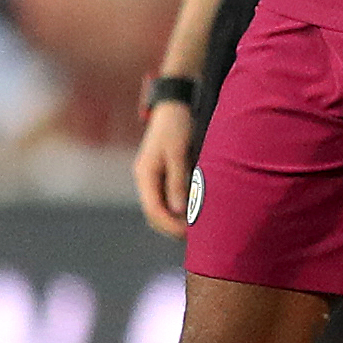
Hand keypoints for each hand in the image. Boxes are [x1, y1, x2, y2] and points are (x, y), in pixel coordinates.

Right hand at [132, 102, 194, 238]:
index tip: (188, 233)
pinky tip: (195, 210)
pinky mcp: (162, 175)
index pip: (153, 210)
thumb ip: (177, 181)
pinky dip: (179, 207)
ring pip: (160, 208)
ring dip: (176, 219)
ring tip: (198, 226)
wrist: (173, 107)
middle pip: (154, 214)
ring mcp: (152, 178)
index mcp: (145, 175)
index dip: (170, 225)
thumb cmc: (176, 127)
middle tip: (196, 235)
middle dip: (172, 227)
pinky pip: (167, 198)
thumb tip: (178, 210)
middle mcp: (145, 179)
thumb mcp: (178, 153)